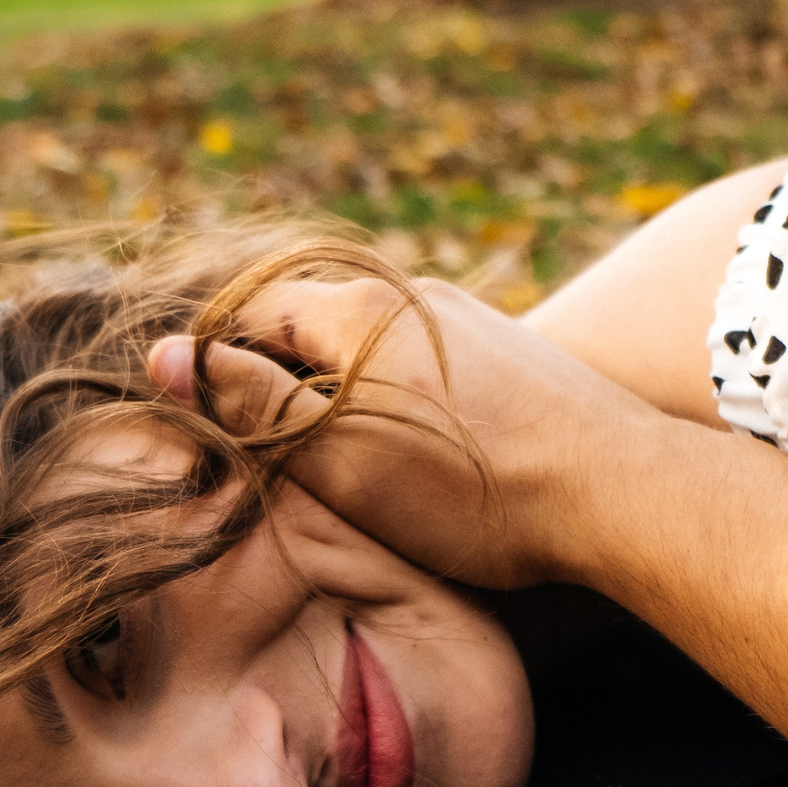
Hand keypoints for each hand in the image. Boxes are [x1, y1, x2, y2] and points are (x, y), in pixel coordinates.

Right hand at [146, 277, 671, 588]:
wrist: (621, 494)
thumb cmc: (474, 491)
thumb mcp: (342, 461)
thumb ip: (255, 406)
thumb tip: (166, 358)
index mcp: (358, 309)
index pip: (252, 314)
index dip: (217, 367)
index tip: (207, 429)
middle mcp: (414, 292)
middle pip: (313, 325)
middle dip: (281, 383)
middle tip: (272, 460)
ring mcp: (471, 318)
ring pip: (373, 347)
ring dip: (343, 396)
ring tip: (344, 468)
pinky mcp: (514, 355)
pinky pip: (427, 366)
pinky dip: (401, 403)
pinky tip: (419, 457)